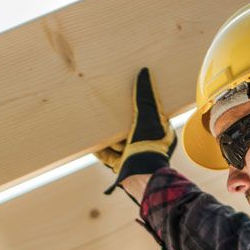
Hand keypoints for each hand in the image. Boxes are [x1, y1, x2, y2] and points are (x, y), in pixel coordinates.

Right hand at [96, 68, 176, 193]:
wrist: (141, 178)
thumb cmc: (149, 146)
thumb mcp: (149, 116)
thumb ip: (146, 96)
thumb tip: (144, 72)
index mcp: (160, 134)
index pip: (150, 115)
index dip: (140, 105)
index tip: (129, 93)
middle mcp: (148, 145)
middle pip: (131, 128)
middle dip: (120, 119)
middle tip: (108, 105)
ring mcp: (134, 156)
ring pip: (118, 141)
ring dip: (109, 134)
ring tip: (96, 120)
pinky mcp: (121, 167)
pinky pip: (107, 155)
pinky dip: (99, 148)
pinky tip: (89, 140)